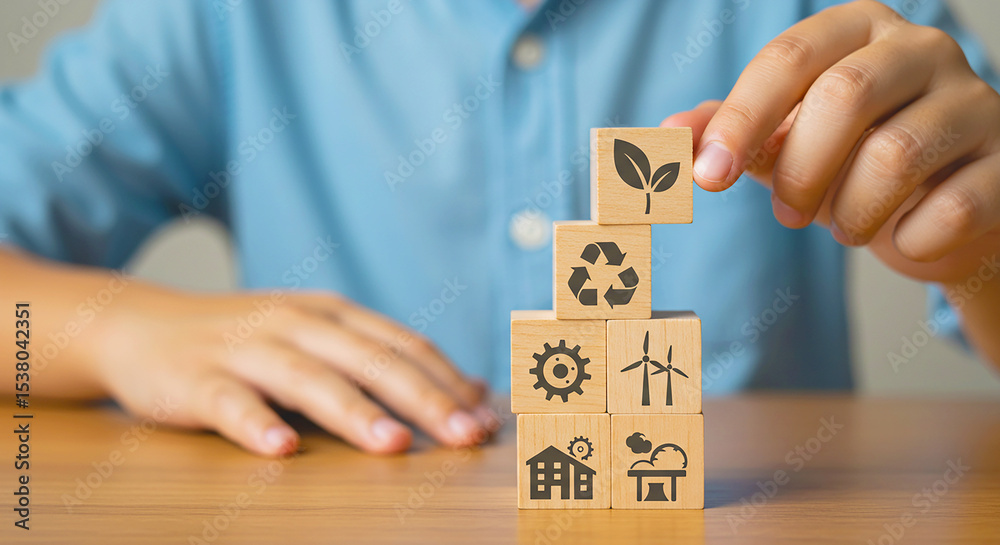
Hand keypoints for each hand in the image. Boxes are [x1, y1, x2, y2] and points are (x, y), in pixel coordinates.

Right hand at [83, 286, 493, 456]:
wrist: (143, 325)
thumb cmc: (250, 342)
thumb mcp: (319, 339)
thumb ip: (383, 360)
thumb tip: (467, 390)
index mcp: (333, 314)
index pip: (404, 345)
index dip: (448, 380)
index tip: (487, 418)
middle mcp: (297, 324)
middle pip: (370, 361)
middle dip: (424, 399)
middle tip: (466, 436)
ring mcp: (247, 349)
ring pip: (308, 379)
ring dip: (354, 413)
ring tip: (393, 445)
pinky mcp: (198, 379)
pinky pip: (230, 403)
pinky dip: (257, 424)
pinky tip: (282, 449)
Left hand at [663, 0, 999, 284]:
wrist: (937, 210)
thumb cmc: (847, 162)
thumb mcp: (780, 142)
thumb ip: (726, 135)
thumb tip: (666, 139)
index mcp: (855, 30)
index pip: (788, 58)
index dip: (741, 120)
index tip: (707, 178)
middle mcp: (920, 49)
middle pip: (845, 97)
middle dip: (800, 171)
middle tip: (786, 213)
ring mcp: (974, 100)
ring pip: (896, 156)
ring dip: (850, 213)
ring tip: (843, 225)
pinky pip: (955, 207)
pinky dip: (910, 239)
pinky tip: (903, 237)